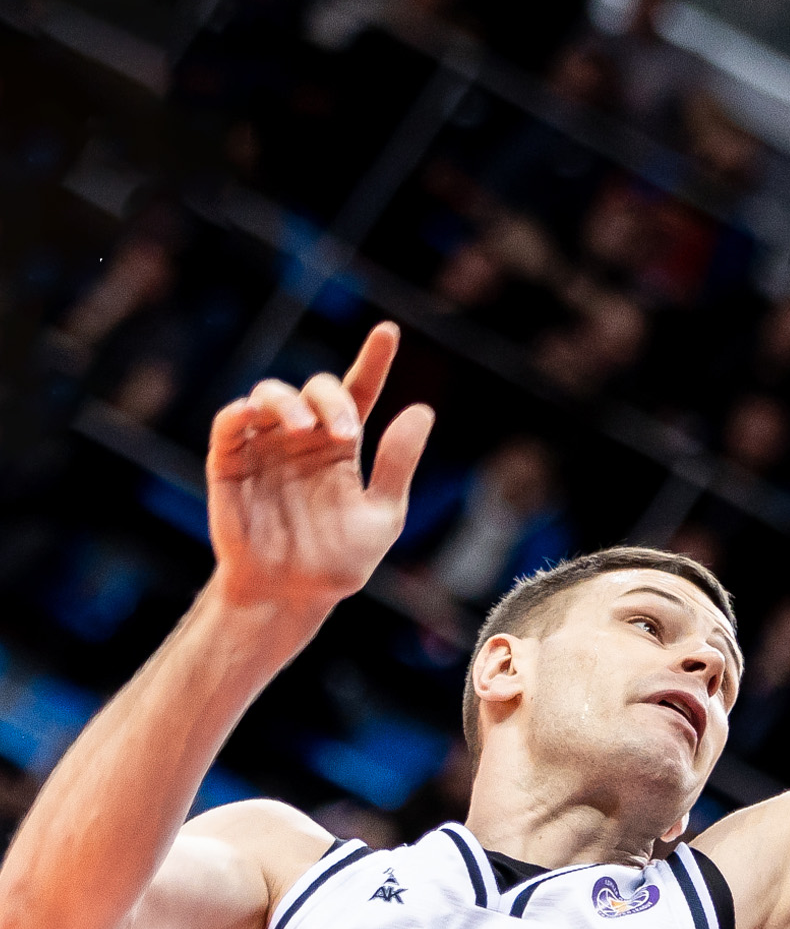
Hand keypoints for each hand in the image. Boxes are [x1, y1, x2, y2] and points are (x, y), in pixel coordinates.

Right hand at [206, 323, 434, 617]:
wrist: (290, 597)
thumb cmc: (339, 560)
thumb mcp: (383, 515)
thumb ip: (397, 463)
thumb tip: (421, 409)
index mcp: (343, 445)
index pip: (359, 390)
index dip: (373, 359)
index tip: (388, 331)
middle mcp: (304, 438)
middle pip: (316, 389)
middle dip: (331, 400)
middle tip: (344, 432)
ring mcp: (266, 447)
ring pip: (270, 395)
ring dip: (288, 402)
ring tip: (306, 429)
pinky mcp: (230, 463)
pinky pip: (229, 424)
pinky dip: (240, 412)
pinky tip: (254, 414)